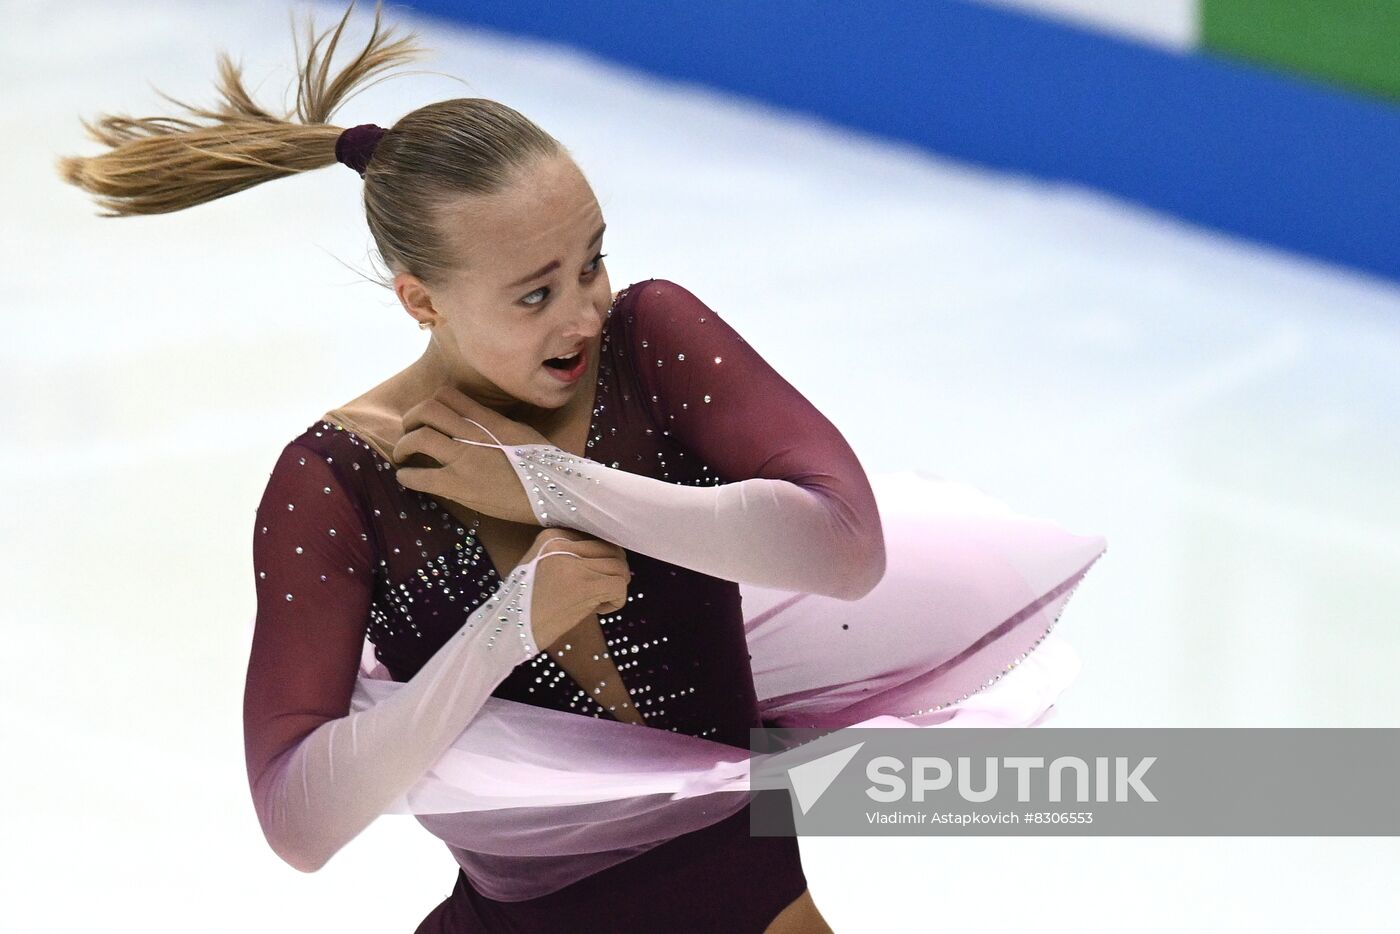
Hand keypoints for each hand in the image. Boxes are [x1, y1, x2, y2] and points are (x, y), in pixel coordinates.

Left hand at [392, 386, 551, 524]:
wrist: (554, 492)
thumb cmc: (544, 465)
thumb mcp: (520, 432)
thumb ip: (494, 424)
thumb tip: (474, 422)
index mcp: (488, 419)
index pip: (448, 395)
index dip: (431, 402)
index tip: (428, 415)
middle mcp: (472, 434)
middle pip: (427, 410)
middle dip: (410, 418)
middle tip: (409, 431)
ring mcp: (464, 459)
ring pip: (418, 438)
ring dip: (403, 445)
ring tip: (403, 455)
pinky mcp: (458, 485)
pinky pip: (419, 476)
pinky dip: (407, 476)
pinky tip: (407, 478)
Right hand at [519, 528, 630, 649]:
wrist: (511, 628)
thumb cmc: (525, 603)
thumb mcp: (540, 567)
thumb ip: (568, 556)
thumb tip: (605, 558)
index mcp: (551, 536)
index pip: (595, 538)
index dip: (601, 559)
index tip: (592, 578)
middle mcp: (563, 543)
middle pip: (610, 549)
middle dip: (616, 570)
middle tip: (606, 588)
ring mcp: (575, 563)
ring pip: (619, 566)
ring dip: (617, 585)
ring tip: (600, 599)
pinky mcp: (585, 585)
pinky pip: (620, 586)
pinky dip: (617, 600)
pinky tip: (600, 609)